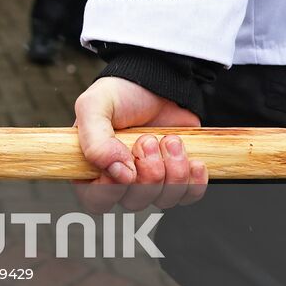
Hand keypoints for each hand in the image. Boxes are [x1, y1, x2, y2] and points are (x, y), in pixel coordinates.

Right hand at [74, 76, 207, 211]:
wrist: (159, 82)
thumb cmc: (121, 94)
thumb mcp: (95, 106)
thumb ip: (94, 140)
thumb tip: (118, 173)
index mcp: (91, 166)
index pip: (96, 200)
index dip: (112, 189)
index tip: (124, 164)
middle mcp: (119, 179)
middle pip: (134, 202)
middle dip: (148, 172)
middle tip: (148, 140)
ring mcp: (150, 180)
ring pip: (163, 200)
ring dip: (172, 170)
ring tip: (169, 140)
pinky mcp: (177, 178)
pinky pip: (188, 196)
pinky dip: (194, 180)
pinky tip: (192, 159)